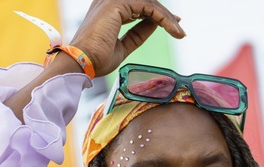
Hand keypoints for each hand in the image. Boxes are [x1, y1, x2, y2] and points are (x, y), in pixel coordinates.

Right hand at [67, 0, 184, 76]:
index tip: (174, 26)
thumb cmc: (97, 59)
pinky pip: (148, 7)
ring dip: (167, 17)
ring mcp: (112, 0)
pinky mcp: (117, 4)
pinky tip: (172, 29)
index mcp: (108, 9)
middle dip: (166, 16)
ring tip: (179, 32)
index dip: (158, 15)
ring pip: (149, 3)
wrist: (83, 62)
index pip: (139, 6)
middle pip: (146, 2)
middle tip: (180, 31)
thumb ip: (138, 33)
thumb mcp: (124, 46)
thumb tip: (154, 24)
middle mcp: (109, 1)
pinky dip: (163, 17)